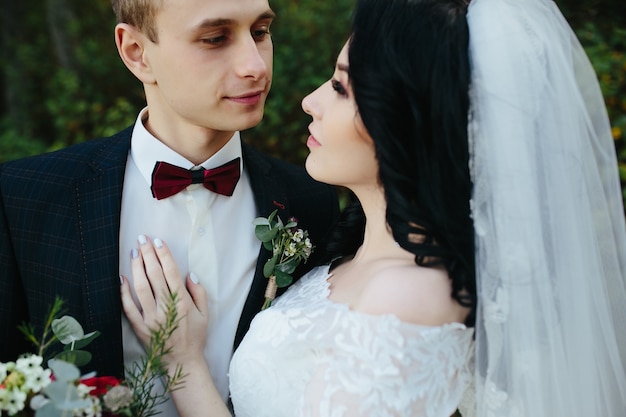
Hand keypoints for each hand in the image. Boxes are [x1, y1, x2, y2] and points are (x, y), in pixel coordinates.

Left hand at [120, 235, 208, 368]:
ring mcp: (151, 318)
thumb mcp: (206, 314)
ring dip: (136, 267)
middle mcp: (165, 307)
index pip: (170, 272)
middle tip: (142, 239)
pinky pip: (129, 307)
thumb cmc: (195, 336)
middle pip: (154, 275)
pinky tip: (121, 278)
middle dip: (147, 254)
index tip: (158, 241)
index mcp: (183, 302)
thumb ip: (199, 292)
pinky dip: (124, 292)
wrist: (182, 362)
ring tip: (134, 252)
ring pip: (140, 287)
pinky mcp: (140, 327)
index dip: (164, 255)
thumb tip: (189, 274)